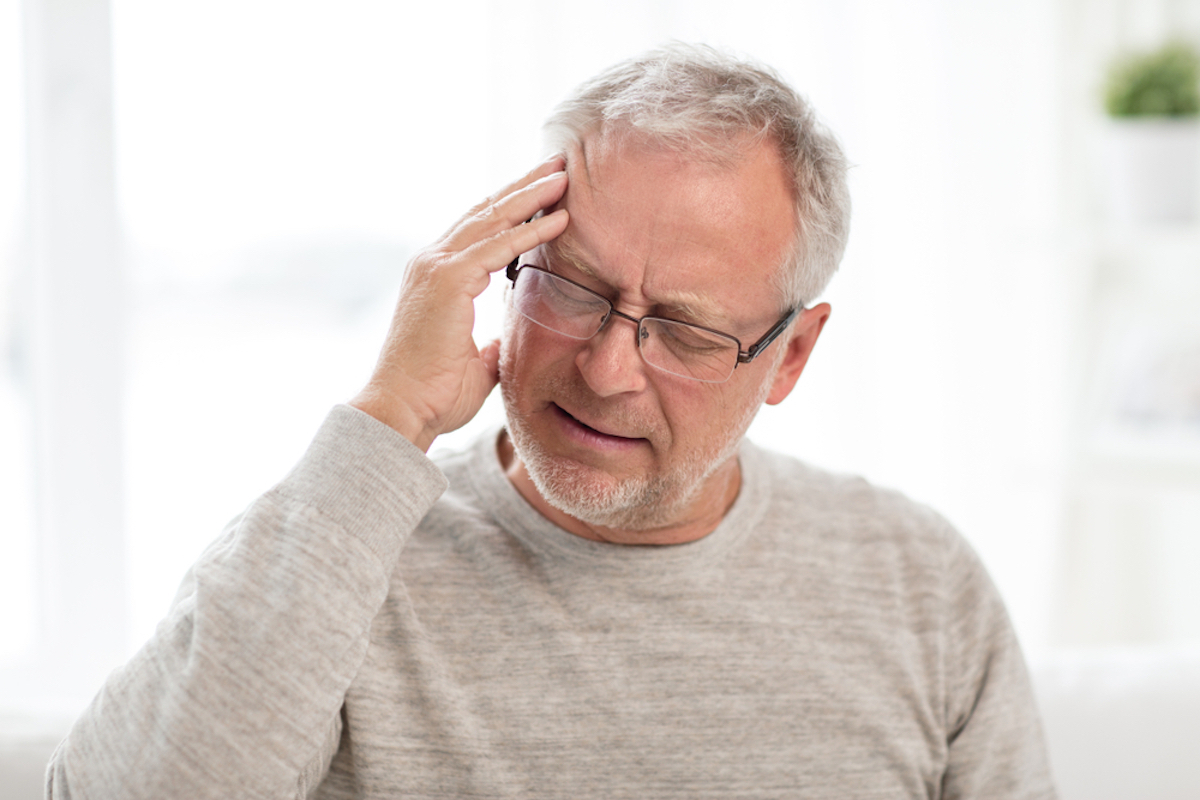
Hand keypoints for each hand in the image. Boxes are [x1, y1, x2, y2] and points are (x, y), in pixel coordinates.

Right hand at [349, 157, 569, 450]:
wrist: (402, 411)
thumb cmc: (433, 395)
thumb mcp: (474, 361)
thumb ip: (489, 344)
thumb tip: (502, 343)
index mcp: (437, 277)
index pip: (479, 229)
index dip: (512, 207)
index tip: (545, 191)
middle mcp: (432, 262)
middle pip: (486, 211)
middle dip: (524, 186)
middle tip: (560, 164)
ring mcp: (436, 266)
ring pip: (493, 218)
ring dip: (532, 195)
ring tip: (566, 176)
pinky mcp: (447, 279)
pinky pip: (498, 246)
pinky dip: (530, 230)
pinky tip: (560, 219)